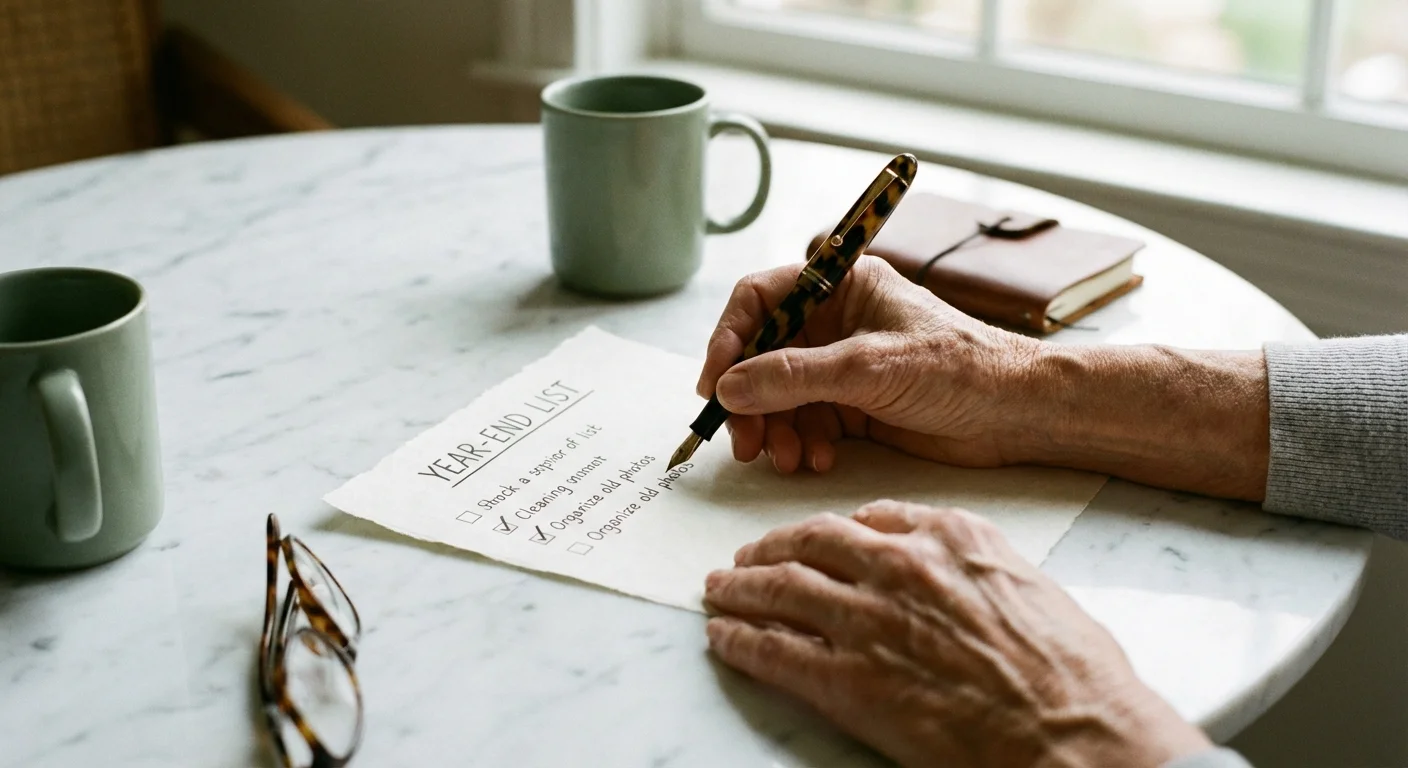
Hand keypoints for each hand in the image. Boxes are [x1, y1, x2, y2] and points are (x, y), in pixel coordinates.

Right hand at [696, 256, 1039, 473]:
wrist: (1016, 414)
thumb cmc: (962, 368)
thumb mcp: (869, 367)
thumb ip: (794, 376)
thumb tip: (730, 387)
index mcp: (839, 285)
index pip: (759, 299)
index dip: (728, 339)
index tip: (714, 384)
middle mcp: (834, 321)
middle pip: (761, 355)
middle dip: (749, 400)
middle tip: (745, 440)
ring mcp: (841, 365)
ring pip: (778, 395)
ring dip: (775, 429)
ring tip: (787, 458)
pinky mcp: (853, 405)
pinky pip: (805, 422)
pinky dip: (803, 443)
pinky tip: (819, 459)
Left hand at [704, 501, 1210, 767]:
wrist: (1075, 735)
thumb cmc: (1070, 672)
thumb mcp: (1026, 584)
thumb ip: (971, 562)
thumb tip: (939, 562)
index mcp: (948, 537)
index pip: (866, 518)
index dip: (826, 529)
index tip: (809, 538)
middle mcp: (900, 566)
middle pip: (810, 544)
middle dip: (769, 549)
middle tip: (746, 558)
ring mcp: (868, 621)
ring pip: (780, 589)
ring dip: (740, 590)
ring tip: (719, 590)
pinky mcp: (847, 681)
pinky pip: (774, 651)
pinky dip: (740, 640)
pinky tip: (724, 637)